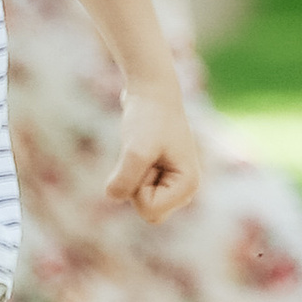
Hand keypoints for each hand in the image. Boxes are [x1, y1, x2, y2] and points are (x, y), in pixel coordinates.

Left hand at [106, 82, 202, 225]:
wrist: (150, 89)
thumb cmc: (148, 117)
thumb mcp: (135, 149)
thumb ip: (126, 178)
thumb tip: (113, 196)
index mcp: (189, 187)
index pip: (149, 211)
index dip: (138, 185)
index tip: (147, 157)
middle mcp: (185, 189)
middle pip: (146, 211)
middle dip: (136, 185)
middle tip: (143, 154)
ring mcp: (173, 183)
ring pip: (139, 200)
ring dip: (132, 175)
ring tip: (143, 149)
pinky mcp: (160, 175)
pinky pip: (136, 187)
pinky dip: (130, 169)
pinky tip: (141, 150)